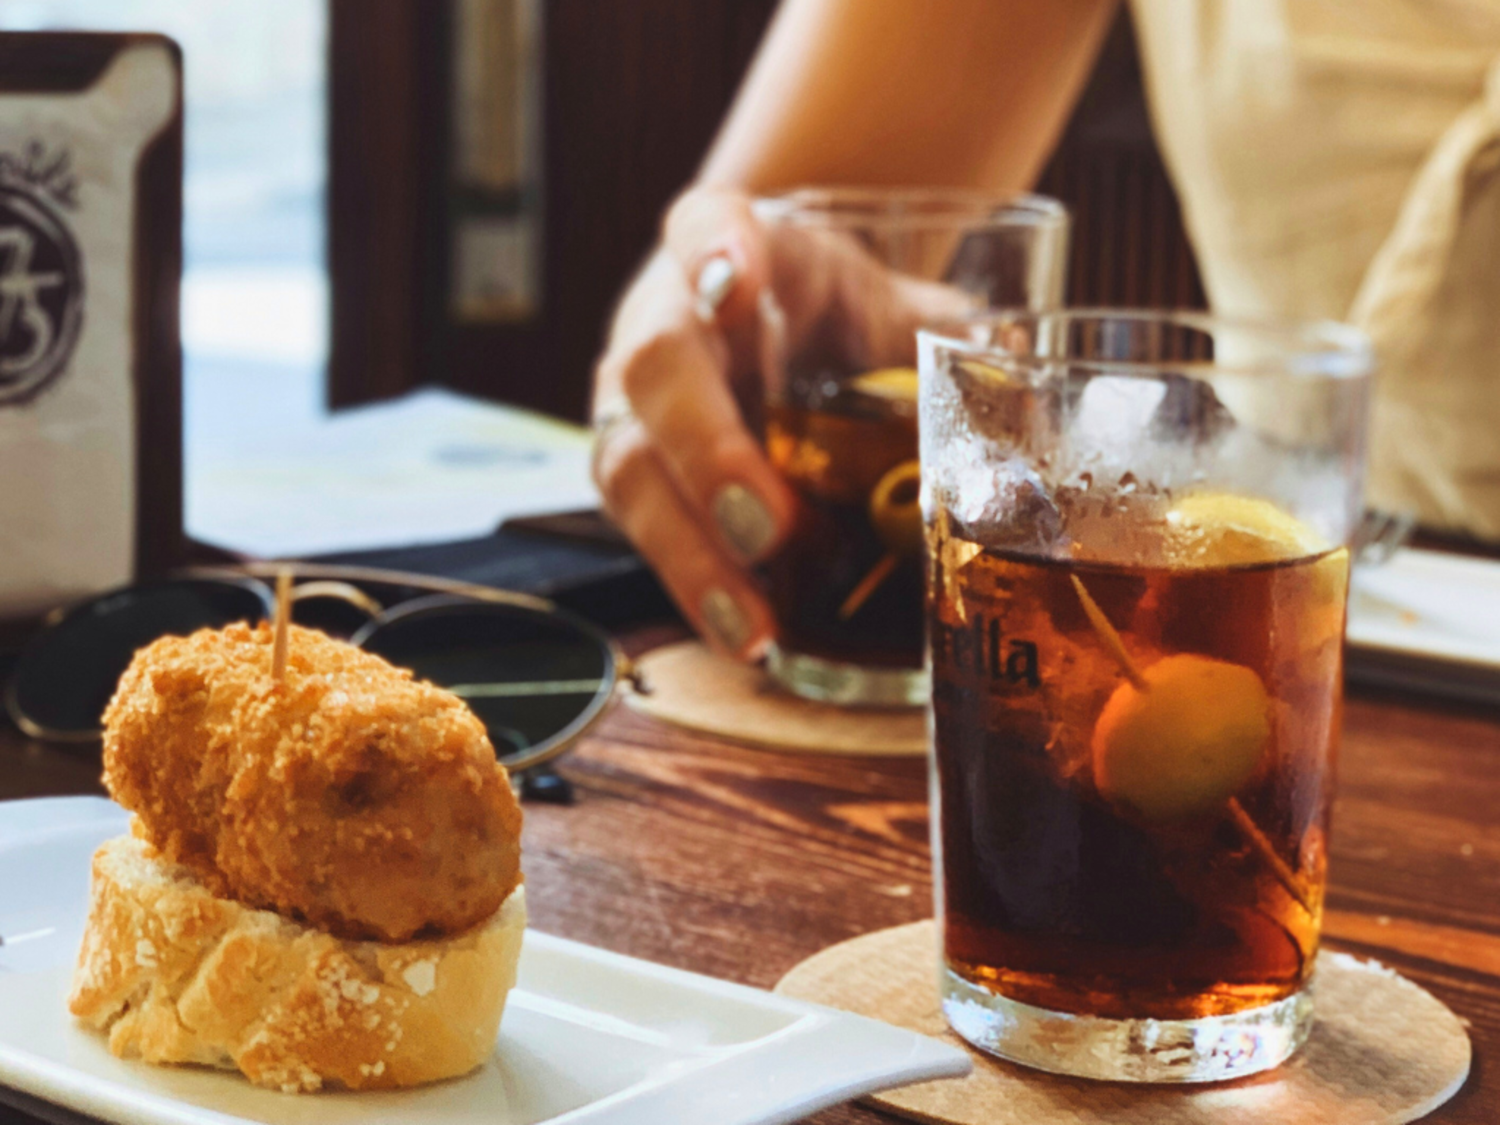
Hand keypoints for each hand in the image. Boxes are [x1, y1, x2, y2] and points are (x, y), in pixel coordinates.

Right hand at [591, 186, 967, 657]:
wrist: (781, 323)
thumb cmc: (839, 316)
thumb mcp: (892, 308)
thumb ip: (951, 343)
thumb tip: (1035, 401)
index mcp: (736, 246)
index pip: (707, 224)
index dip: (714, 252)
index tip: (733, 283)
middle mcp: (665, 317)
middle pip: (655, 364)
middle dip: (707, 448)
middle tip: (770, 526)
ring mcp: (634, 399)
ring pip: (629, 464)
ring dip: (690, 550)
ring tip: (753, 622)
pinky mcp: (635, 470)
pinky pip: (642, 531)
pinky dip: (694, 588)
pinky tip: (744, 635)